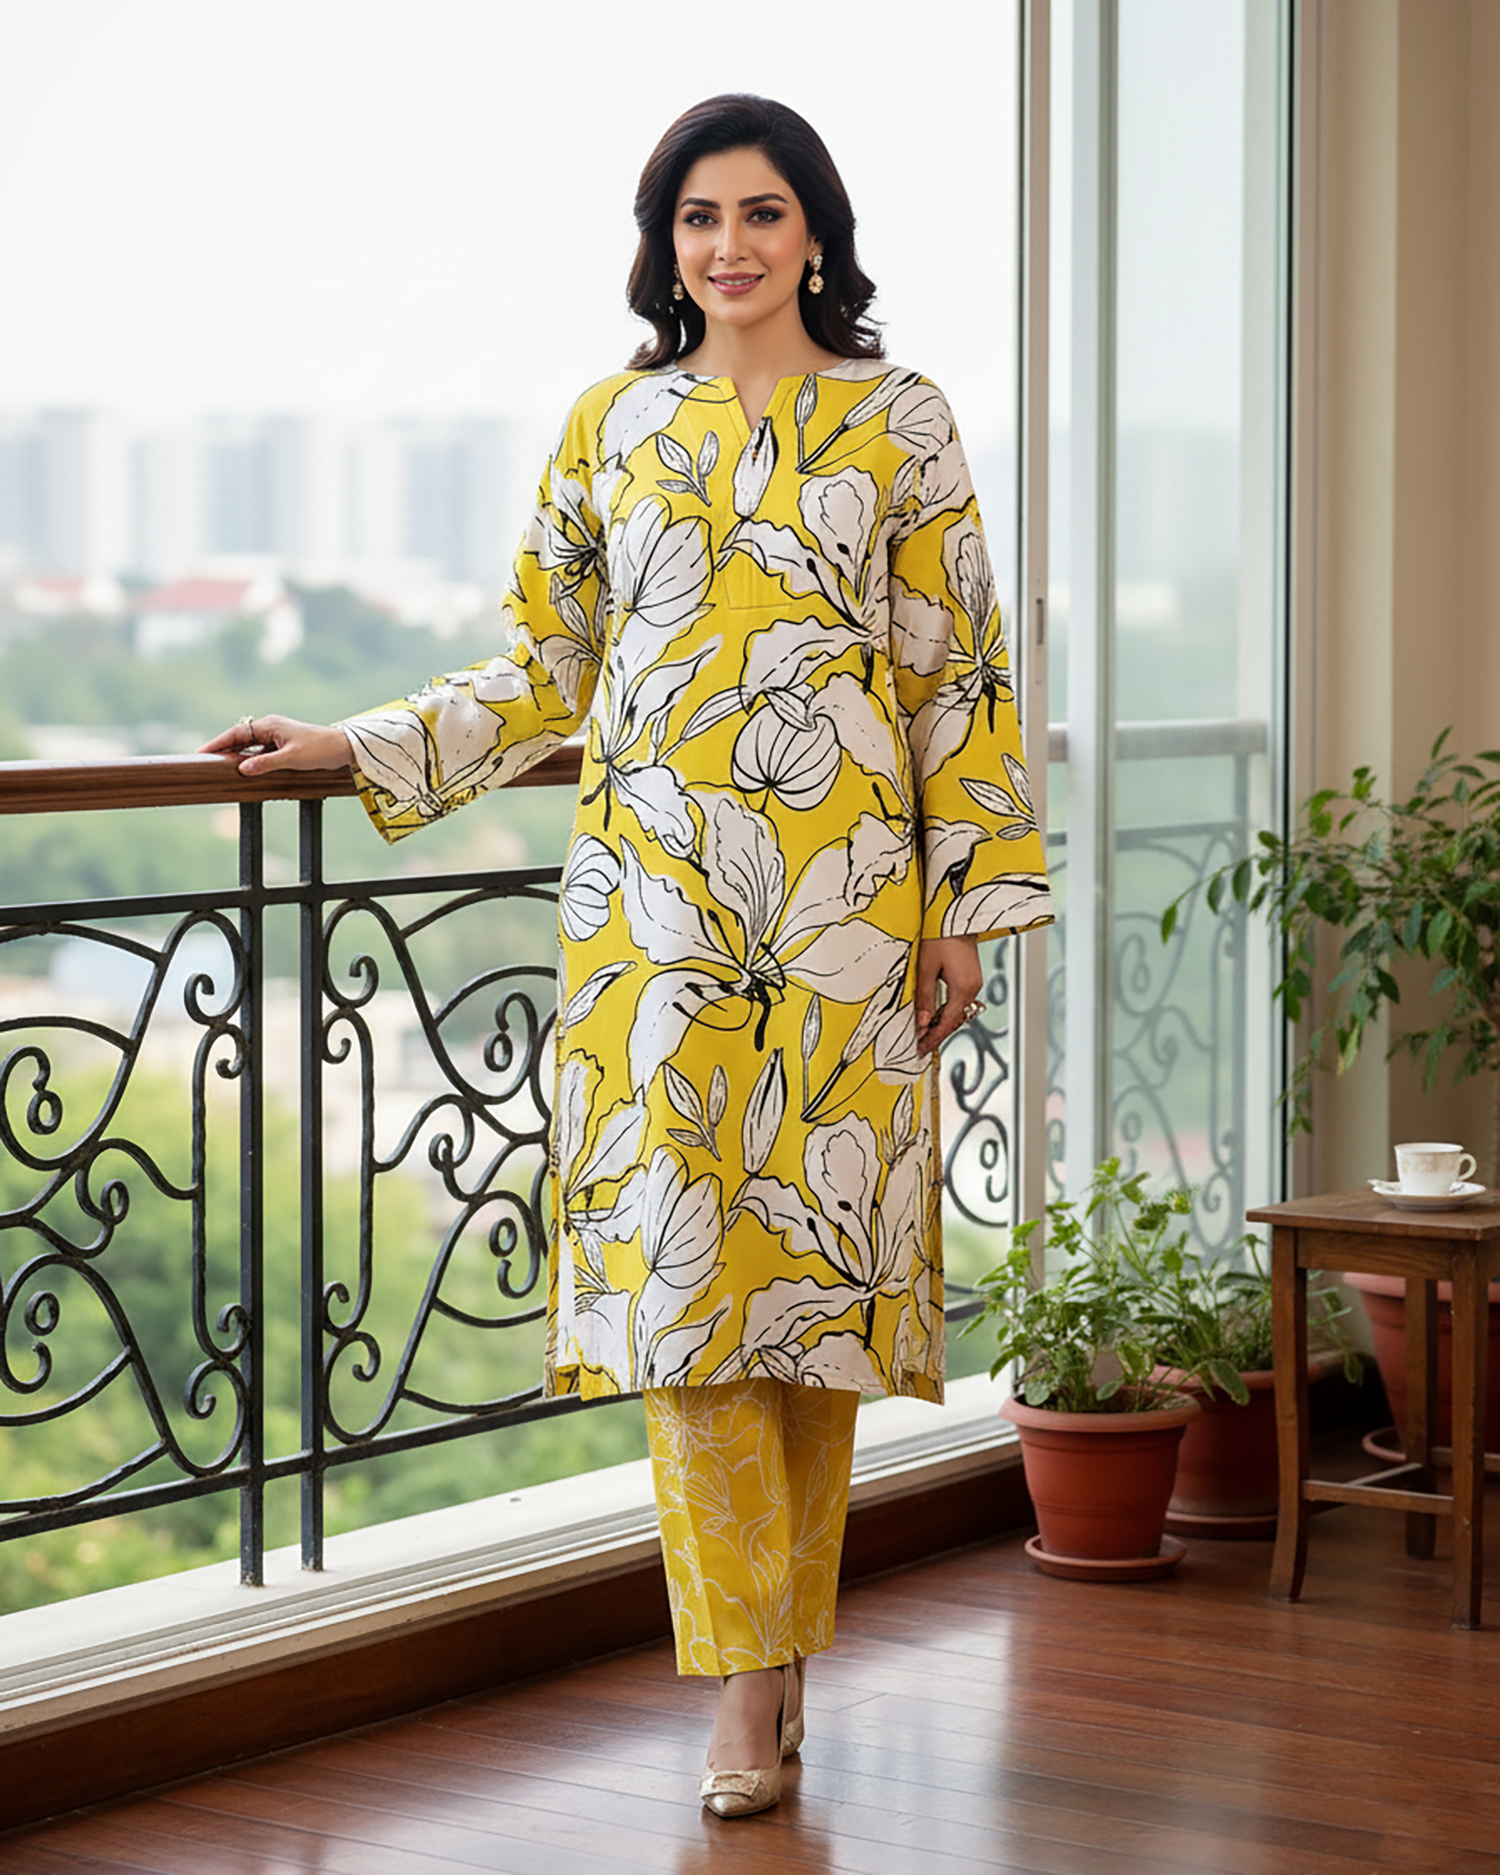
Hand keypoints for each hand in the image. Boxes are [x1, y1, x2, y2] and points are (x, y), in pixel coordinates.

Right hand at [198, 715, 353, 777]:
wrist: (343, 748)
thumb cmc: (320, 750)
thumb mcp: (291, 759)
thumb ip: (266, 764)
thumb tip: (242, 769)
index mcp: (270, 725)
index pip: (237, 733)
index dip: (218, 743)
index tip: (202, 753)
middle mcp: (271, 727)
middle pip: (240, 738)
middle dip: (223, 748)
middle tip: (205, 760)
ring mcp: (277, 736)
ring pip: (251, 745)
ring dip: (237, 754)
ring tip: (220, 766)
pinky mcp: (284, 745)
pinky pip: (261, 751)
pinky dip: (251, 759)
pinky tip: (245, 769)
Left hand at [915, 936, 982, 1055]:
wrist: (955, 915)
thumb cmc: (939, 936)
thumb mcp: (926, 968)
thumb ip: (925, 997)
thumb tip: (922, 1022)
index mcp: (963, 987)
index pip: (947, 1023)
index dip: (933, 1038)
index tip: (920, 1049)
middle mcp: (973, 987)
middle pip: (955, 1021)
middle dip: (938, 1035)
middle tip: (920, 1046)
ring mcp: (974, 982)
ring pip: (958, 1012)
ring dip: (943, 1024)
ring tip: (924, 1034)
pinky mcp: (971, 976)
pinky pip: (960, 1001)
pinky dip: (948, 1012)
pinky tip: (935, 1015)